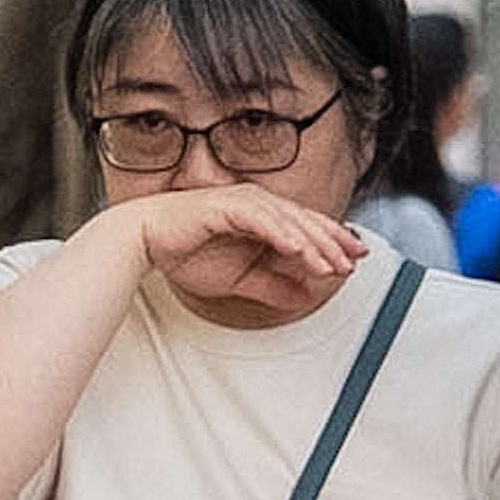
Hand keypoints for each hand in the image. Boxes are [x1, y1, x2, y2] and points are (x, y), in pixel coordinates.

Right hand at [120, 184, 360, 319]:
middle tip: (350, 263)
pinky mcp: (226, 206)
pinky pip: (260, 219)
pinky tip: (296, 248)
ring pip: (287, 220)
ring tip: (328, 264)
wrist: (145, 241)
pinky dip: (280, 232)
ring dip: (310, 243)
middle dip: (330, 243)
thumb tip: (303, 297)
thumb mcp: (240, 280)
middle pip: (304, 222)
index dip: (332, 242)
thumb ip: (272, 286)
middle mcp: (257, 205)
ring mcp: (242, 202)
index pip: (306, 228)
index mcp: (262, 217)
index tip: (354, 258)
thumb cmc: (186, 252)